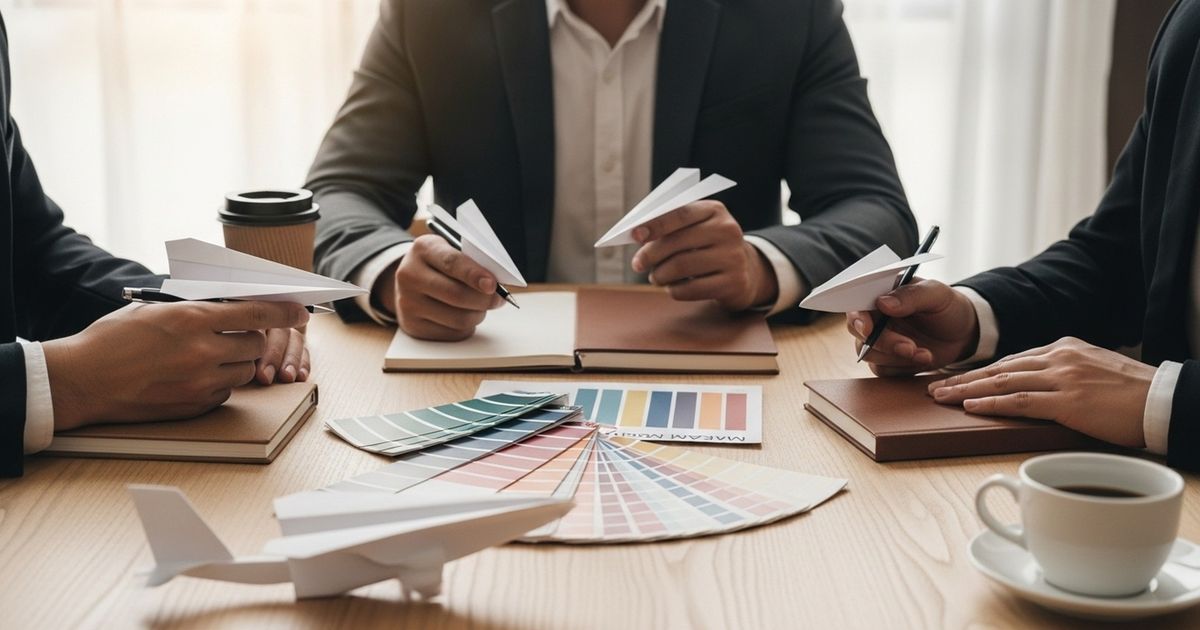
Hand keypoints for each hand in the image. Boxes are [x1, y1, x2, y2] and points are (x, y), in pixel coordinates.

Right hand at [42, 301, 309, 430]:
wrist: (80, 381)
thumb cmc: (110, 340)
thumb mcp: (152, 310)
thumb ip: (193, 309)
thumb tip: (228, 306)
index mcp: (192, 319)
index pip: (255, 314)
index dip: (283, 312)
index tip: (300, 310)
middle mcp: (202, 351)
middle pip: (255, 344)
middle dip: (252, 338)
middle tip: (238, 334)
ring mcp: (199, 383)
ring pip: (244, 371)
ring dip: (237, 362)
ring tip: (212, 355)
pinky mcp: (194, 406)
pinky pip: (225, 394)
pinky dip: (220, 385)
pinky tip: (196, 377)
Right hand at [391, 235, 503, 340]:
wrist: (409, 280)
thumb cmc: (438, 264)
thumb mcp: (450, 249)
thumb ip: (471, 262)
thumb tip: (496, 283)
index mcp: (422, 249)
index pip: (452, 263)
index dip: (475, 275)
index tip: (493, 285)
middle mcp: (409, 275)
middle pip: (457, 295)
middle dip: (485, 299)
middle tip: (498, 298)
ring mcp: (408, 303)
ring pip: (459, 319)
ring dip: (478, 314)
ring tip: (479, 305)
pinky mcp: (413, 326)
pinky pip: (454, 333)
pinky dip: (467, 326)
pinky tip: (462, 314)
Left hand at [630, 200, 777, 310]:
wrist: (744, 271)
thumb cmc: (706, 246)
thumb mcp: (695, 228)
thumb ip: (670, 227)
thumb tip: (637, 236)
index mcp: (715, 210)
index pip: (681, 213)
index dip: (655, 225)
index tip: (634, 235)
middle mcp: (727, 231)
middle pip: (678, 243)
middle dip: (651, 255)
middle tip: (637, 264)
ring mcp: (733, 257)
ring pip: (682, 267)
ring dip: (660, 275)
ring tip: (655, 277)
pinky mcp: (733, 283)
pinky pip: (692, 289)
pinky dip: (674, 290)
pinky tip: (672, 287)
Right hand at [846, 279, 980, 375]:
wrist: (963, 334)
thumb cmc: (948, 306)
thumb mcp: (937, 294)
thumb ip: (911, 295)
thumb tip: (882, 303)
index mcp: (881, 294)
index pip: (857, 304)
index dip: (857, 318)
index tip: (868, 330)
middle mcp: (875, 317)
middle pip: (860, 332)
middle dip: (883, 342)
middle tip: (909, 347)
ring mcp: (879, 340)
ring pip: (870, 354)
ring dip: (897, 357)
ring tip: (926, 354)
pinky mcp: (886, 360)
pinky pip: (882, 369)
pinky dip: (903, 368)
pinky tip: (924, 359)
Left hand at [927, 337, 1154, 447]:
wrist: (1165, 401)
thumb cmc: (1133, 394)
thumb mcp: (1094, 370)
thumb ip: (1065, 373)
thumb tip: (1039, 388)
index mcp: (1063, 348)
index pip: (1012, 360)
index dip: (981, 372)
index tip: (957, 379)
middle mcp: (1058, 357)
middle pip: (999, 368)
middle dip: (963, 379)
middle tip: (934, 388)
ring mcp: (1061, 378)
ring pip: (1001, 382)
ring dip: (966, 391)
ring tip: (941, 398)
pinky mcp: (1067, 401)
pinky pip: (1019, 401)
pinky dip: (990, 404)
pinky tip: (970, 407)